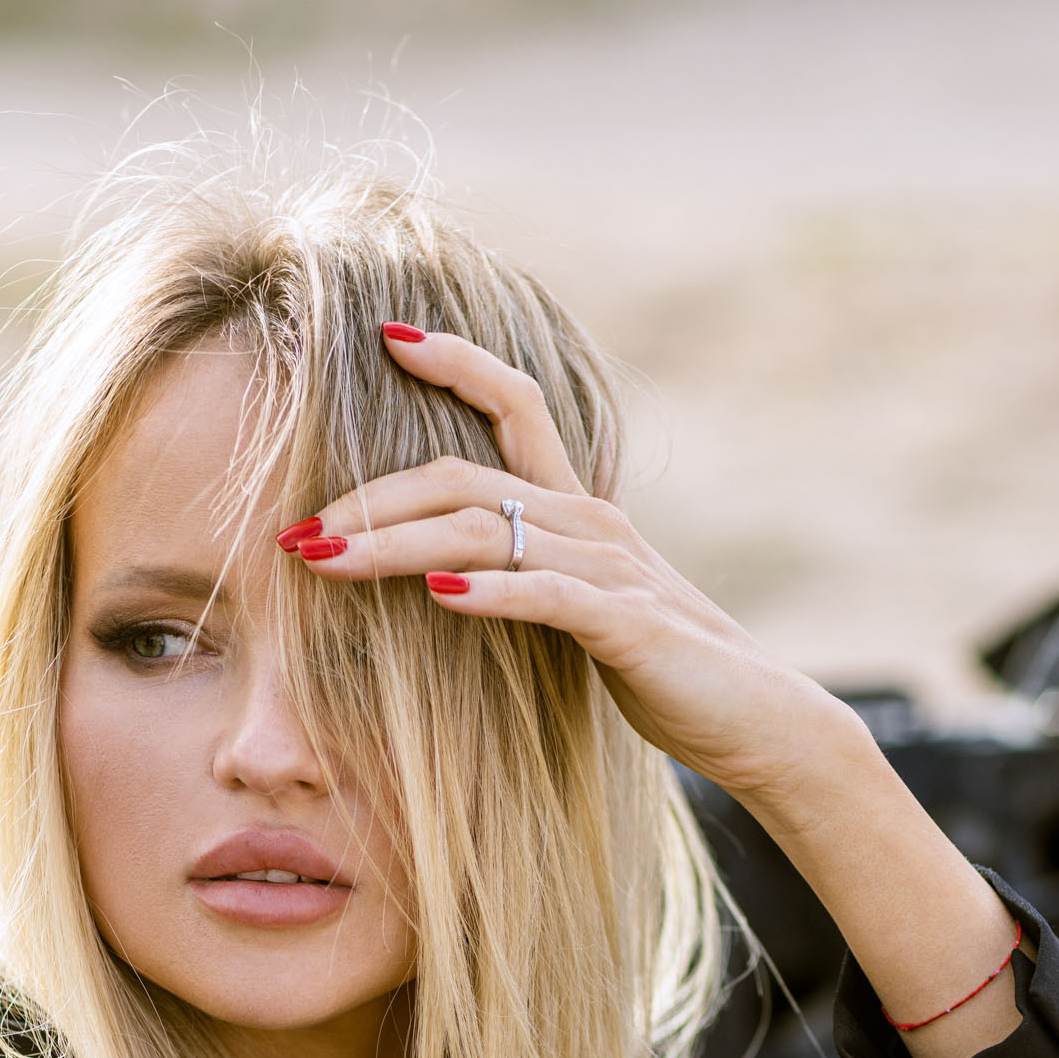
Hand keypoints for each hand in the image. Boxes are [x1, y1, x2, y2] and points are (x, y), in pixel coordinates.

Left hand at [291, 327, 861, 822]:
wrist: (761, 723)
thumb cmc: (669, 675)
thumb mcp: (587, 612)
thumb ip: (531, 578)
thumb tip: (452, 575)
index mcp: (581, 509)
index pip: (517, 403)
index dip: (456, 360)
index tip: (387, 334)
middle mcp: (593, 522)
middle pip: (463, 478)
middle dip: (370, 497)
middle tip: (297, 528)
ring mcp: (613, 569)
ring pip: (484, 531)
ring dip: (395, 546)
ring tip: (325, 561)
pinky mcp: (627, 626)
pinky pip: (547, 596)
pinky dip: (490, 592)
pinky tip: (438, 598)